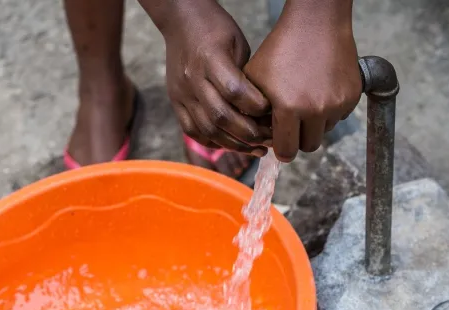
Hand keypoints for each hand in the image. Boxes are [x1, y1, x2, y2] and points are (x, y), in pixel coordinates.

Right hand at [149, 0, 270, 150]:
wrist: (181, 20)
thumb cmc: (215, 28)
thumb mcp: (238, 43)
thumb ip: (246, 76)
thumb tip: (262, 109)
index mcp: (210, 59)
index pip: (235, 91)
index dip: (256, 106)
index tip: (272, 111)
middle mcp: (193, 79)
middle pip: (221, 116)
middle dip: (249, 133)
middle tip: (270, 139)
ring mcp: (182, 93)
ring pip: (207, 129)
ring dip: (234, 144)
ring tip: (256, 148)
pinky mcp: (175, 101)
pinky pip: (192, 130)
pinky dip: (213, 141)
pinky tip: (231, 145)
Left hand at [244, 0, 361, 160]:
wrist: (315, 24)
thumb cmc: (281, 49)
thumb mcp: (255, 79)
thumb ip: (252, 112)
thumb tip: (259, 138)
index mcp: (288, 107)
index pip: (286, 151)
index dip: (282, 149)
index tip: (281, 143)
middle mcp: (314, 109)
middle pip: (308, 147)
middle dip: (299, 139)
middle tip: (293, 123)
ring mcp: (336, 103)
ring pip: (325, 131)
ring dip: (315, 123)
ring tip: (306, 98)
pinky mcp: (352, 96)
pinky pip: (339, 116)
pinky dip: (330, 109)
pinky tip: (320, 89)